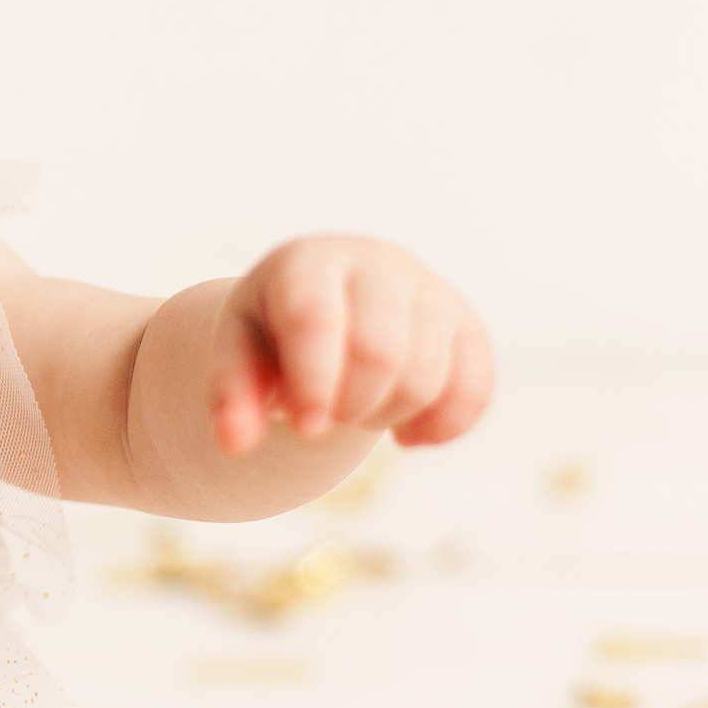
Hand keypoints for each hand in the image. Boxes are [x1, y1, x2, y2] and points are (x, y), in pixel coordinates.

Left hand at [210, 235, 493, 455]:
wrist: (324, 305)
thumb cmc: (272, 332)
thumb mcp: (238, 352)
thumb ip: (231, 395)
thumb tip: (234, 444)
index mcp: (306, 263)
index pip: (317, 319)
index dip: (314, 381)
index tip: (305, 429)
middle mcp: (375, 265)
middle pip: (380, 354)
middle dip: (349, 406)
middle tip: (323, 417)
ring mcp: (429, 291)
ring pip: (428, 378)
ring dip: (388, 418)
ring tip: (354, 410)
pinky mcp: (466, 326)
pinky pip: (476, 391)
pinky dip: (443, 428)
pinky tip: (406, 435)